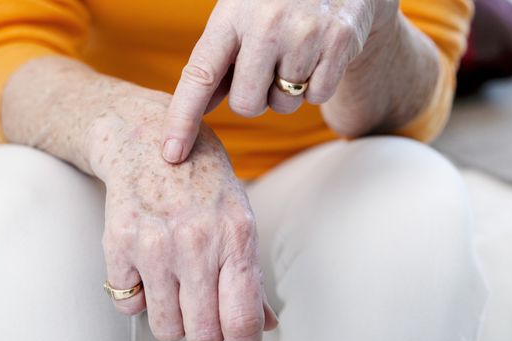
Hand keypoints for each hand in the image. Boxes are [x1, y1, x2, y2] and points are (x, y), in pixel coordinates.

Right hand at [87, 93, 277, 340]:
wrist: (145, 139)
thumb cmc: (200, 181)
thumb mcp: (237, 217)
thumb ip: (249, 275)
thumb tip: (265, 324)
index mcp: (236, 236)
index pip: (242, 317)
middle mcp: (197, 242)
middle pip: (202, 333)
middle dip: (205, 331)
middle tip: (201, 306)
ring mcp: (154, 244)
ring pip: (165, 326)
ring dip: (172, 317)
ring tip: (174, 284)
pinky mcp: (117, 245)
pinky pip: (128, 305)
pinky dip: (139, 295)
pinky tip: (146, 264)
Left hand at [160, 0, 398, 162]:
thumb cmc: (273, 1)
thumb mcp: (238, 16)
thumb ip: (218, 62)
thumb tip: (197, 111)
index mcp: (231, 15)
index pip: (200, 76)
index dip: (183, 118)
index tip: (172, 154)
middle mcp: (266, 23)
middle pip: (247, 104)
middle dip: (254, 99)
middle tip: (265, 70)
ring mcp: (305, 33)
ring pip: (284, 104)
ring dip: (286, 91)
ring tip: (294, 54)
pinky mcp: (339, 41)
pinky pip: (318, 96)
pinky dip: (316, 85)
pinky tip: (317, 54)